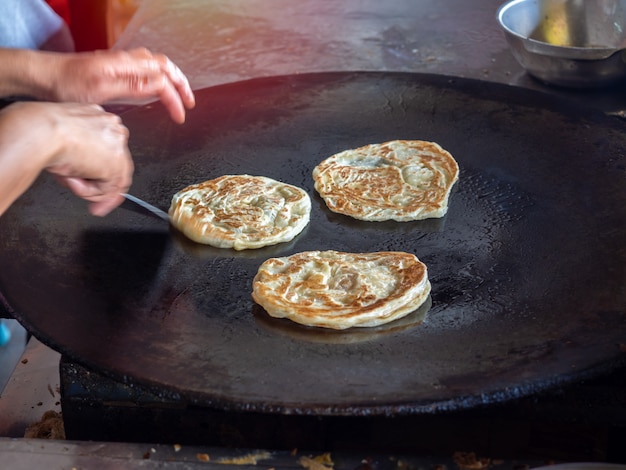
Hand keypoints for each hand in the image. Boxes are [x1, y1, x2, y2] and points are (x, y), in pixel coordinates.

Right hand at [0, 102, 132, 216]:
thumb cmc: (41, 131)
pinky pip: (106, 188)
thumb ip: (79, 155)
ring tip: (68, 180)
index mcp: (100, 119)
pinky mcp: (116, 163)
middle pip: (117, 167)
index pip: (110, 150)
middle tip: (95, 207)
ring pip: (111, 180)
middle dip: (103, 190)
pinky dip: (87, 191)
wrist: (40, 131)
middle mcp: (113, 129)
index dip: (101, 171)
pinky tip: (71, 179)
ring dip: (89, 190)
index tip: (92, 184)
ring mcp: (118, 146)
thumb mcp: (62, 141)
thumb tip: (80, 175)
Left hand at [49, 48, 195, 123]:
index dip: (175, 98)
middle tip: (190, 102)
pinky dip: (158, 78)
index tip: (181, 115)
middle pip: (165, 67)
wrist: (46, 77)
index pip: (163, 80)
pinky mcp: (116, 69)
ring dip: (172, 79)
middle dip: (182, 84)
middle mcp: (127, 61)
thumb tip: (161, 85)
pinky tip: (156, 88)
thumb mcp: (102, 89)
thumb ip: (134, 86)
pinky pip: (145, 68)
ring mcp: (122, 64)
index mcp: (127, 65)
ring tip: (180, 95)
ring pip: (157, 65)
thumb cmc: (68, 84)